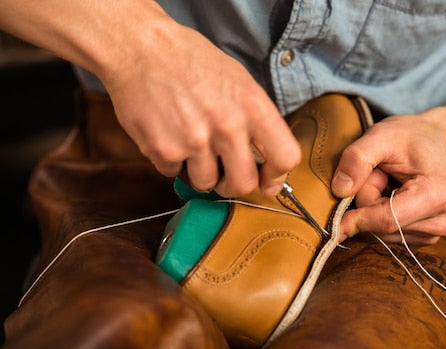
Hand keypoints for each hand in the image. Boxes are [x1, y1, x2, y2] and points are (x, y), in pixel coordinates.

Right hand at [101, 23, 300, 196]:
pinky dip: (170, 161)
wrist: (140, 48)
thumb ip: (255, 119)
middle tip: (223, 174)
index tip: (267, 182)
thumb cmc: (190, 60)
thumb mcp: (238, 80)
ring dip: (197, 171)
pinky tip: (168, 134)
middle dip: (232, 184)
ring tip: (189, 143)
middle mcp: (228, 126)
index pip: (284, 157)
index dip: (277, 176)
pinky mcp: (164, 150)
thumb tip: (265, 156)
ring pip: (206, 183)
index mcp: (253, 106)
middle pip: (244, 183)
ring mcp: (195, 140)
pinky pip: (173, 173)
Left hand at [331, 114, 445, 245]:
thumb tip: (339, 190)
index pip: (387, 220)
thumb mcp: (381, 135)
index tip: (333, 218)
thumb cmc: (411, 137)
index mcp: (435, 195)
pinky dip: (377, 215)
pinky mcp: (419, 238)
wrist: (438, 142)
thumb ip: (358, 158)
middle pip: (379, 227)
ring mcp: (430, 233)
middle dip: (366, 200)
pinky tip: (390, 194)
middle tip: (377, 172)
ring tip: (387, 180)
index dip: (357, 219)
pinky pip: (383, 234)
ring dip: (371, 207)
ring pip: (377, 232)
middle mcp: (437, 221)